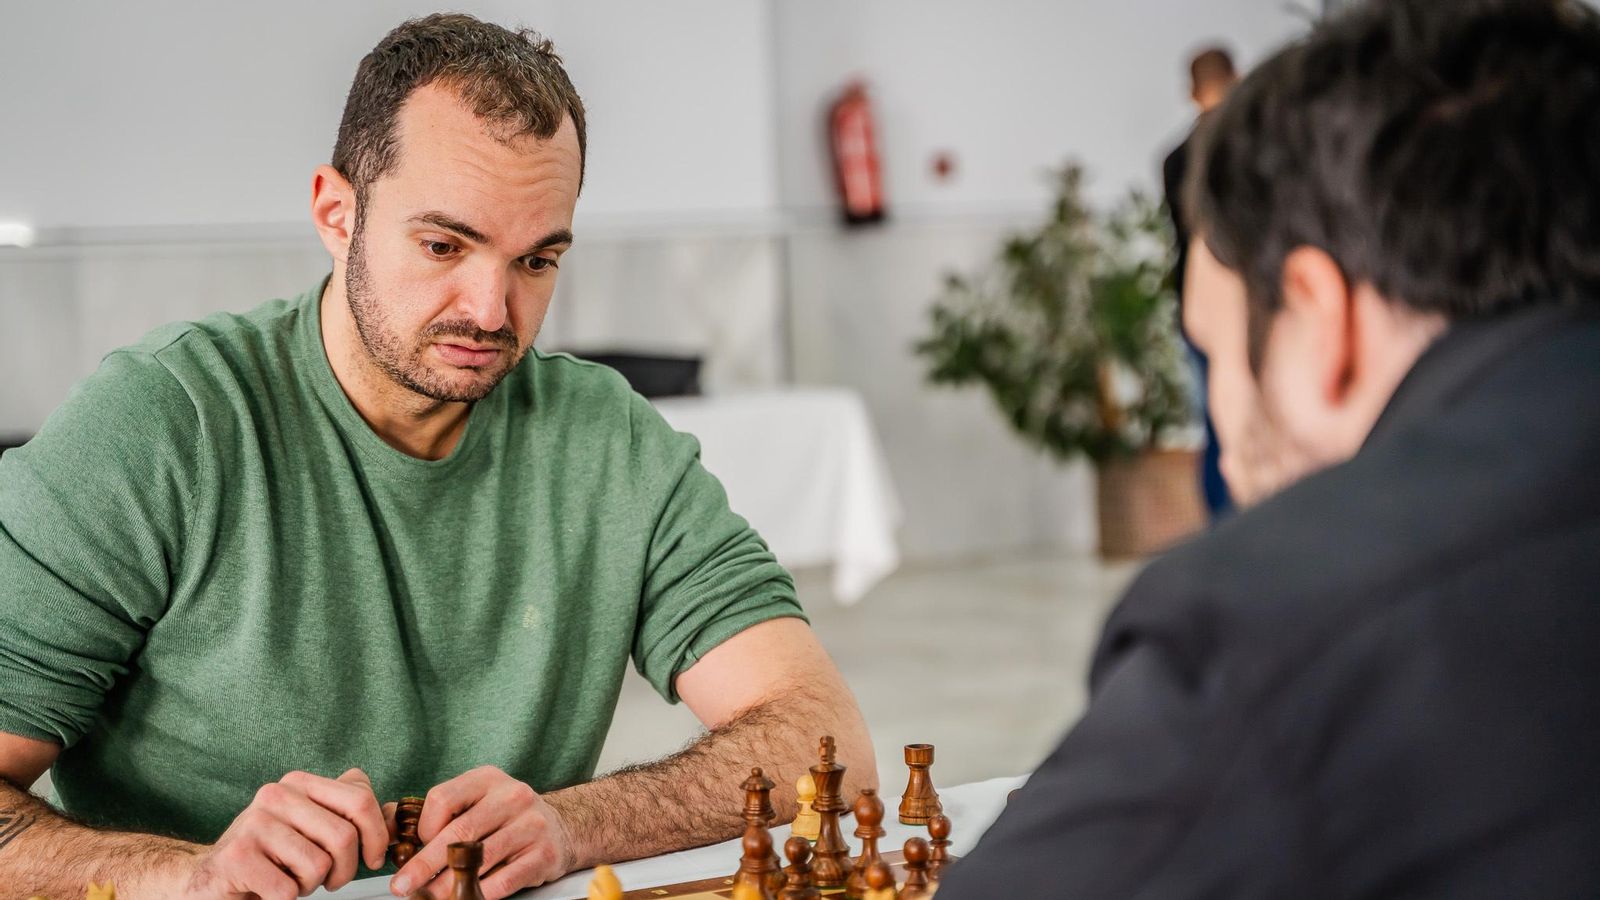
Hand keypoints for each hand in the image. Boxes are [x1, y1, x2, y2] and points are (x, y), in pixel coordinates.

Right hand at [179, 768, 388, 898]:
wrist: (213, 880)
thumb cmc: (272, 857)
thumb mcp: (314, 828)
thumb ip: (352, 815)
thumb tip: (396, 814)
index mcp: (299, 783)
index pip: (360, 800)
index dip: (378, 835)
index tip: (373, 858)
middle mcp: (276, 795)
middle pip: (344, 837)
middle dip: (345, 871)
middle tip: (330, 881)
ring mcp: (254, 823)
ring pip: (318, 865)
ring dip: (311, 885)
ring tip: (292, 880)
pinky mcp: (237, 856)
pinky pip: (288, 889)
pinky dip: (287, 899)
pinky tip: (270, 889)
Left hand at [392, 766, 571, 899]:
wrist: (563, 828)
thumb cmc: (508, 817)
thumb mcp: (480, 800)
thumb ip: (444, 813)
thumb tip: (396, 832)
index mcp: (488, 779)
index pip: (443, 799)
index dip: (423, 827)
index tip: (414, 847)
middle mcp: (512, 797)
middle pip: (459, 833)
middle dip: (424, 864)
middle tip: (403, 885)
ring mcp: (531, 825)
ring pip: (479, 861)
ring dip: (447, 886)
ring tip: (428, 897)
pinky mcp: (543, 855)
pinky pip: (503, 881)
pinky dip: (478, 895)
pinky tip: (464, 899)